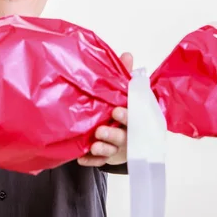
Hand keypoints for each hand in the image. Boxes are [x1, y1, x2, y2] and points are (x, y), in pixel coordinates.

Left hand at [78, 52, 132, 167]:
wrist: (130, 136)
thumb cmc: (128, 110)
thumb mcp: (128, 93)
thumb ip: (126, 75)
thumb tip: (127, 54)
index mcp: (136, 118)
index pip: (135, 117)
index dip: (127, 115)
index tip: (116, 111)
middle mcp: (130, 134)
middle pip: (124, 136)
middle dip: (113, 134)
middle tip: (101, 131)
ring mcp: (119, 147)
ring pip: (112, 150)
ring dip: (103, 148)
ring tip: (93, 145)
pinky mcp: (109, 157)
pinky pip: (99, 162)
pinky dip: (91, 161)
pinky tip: (81, 158)